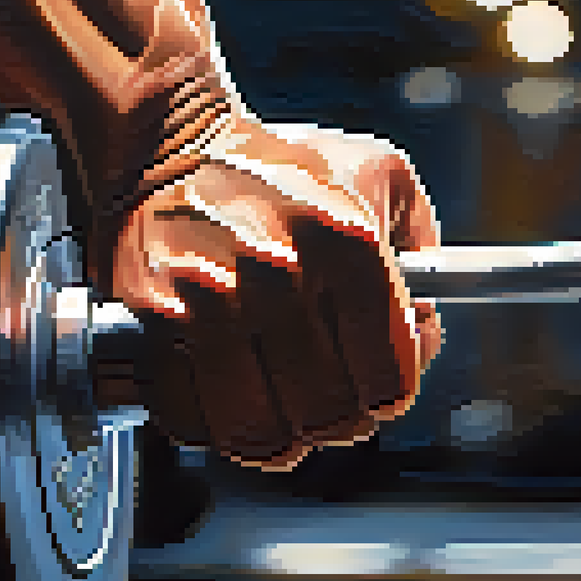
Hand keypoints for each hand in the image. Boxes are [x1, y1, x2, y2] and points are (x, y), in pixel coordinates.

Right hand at [112, 116, 442, 469]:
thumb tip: (427, 322)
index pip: (389, 377)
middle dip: (338, 421)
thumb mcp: (381, 175)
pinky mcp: (152, 317)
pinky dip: (212, 428)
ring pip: (259, 430)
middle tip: (334, 407)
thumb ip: (423, 243)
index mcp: (347, 243)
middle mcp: (281, 273)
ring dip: (277, 439)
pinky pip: (188, 416)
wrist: (169, 141)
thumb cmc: (281, 167)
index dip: (391, 395)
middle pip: (328, 412)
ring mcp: (212, 299)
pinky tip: (229, 407)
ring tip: (284, 421)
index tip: (383, 390)